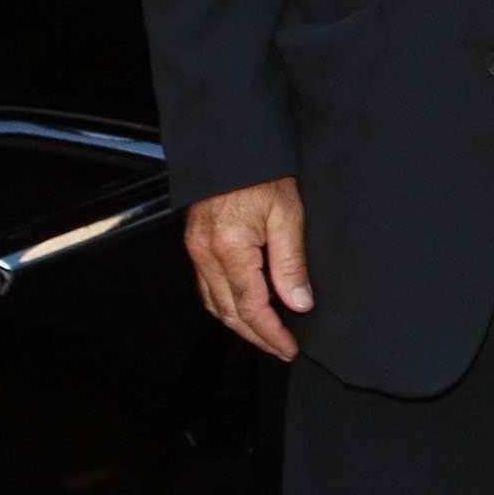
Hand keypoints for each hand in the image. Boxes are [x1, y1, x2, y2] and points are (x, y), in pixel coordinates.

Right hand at [185, 176, 311, 360]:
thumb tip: (298, 302)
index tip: (288, 348)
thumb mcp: (288, 214)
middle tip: (280, 349)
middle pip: (228, 312)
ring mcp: (196, 249)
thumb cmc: (260, 173)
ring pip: (213, 303)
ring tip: (265, 335)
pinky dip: (224, 304)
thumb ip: (291, 263)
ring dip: (238, 324)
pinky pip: (206, 286)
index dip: (271, 333)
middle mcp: (206, 253)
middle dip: (255, 336)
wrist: (231, 145)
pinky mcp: (195, 242)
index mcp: (230, 249)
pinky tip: (242, 307)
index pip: (251, 307)